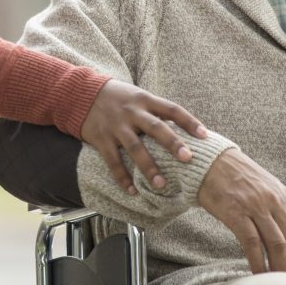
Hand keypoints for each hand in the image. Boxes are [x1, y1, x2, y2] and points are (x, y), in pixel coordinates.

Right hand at [80, 79, 209, 195]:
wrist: (80, 93)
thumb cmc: (117, 97)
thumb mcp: (137, 96)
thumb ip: (156, 111)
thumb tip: (182, 130)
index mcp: (144, 100)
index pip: (172, 109)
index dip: (189, 121)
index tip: (205, 136)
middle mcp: (132, 111)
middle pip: (155, 127)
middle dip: (172, 143)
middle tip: (188, 159)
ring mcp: (116, 125)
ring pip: (135, 147)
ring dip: (149, 167)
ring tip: (161, 185)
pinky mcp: (101, 138)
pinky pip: (113, 160)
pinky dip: (122, 177)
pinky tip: (132, 191)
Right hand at [197, 147, 285, 284]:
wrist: (211, 161)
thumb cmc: (238, 177)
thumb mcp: (267, 189)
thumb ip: (280, 211)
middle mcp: (275, 201)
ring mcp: (256, 206)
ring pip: (277, 244)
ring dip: (280, 269)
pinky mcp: (236, 212)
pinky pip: (252, 243)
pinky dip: (258, 262)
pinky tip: (258, 275)